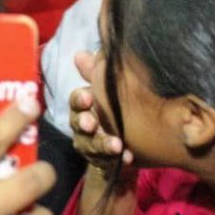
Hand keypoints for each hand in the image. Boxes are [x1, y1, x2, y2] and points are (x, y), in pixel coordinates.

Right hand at [68, 51, 132, 169]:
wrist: (138, 135)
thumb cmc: (119, 106)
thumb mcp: (109, 87)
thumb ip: (95, 71)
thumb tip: (80, 54)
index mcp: (84, 105)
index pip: (76, 100)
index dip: (79, 100)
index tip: (88, 97)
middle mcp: (83, 124)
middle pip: (77, 124)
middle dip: (84, 123)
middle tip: (92, 124)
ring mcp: (91, 144)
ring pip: (89, 145)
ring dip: (102, 144)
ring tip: (117, 145)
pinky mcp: (102, 160)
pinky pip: (104, 161)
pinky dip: (116, 159)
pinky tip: (128, 157)